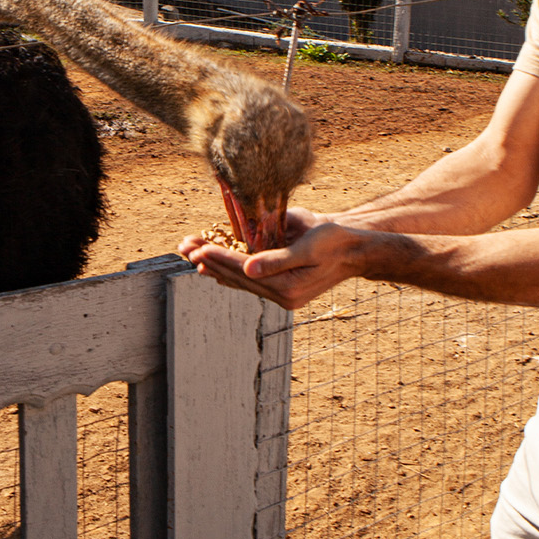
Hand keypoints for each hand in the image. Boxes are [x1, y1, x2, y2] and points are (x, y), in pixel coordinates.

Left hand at [181, 219, 358, 310]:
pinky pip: (249, 281)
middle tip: (184, 248)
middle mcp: (281, 296)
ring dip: (214, 267)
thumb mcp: (308, 247)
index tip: (197, 249)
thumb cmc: (334, 243)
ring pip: (239, 281)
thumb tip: (248, 268)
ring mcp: (281, 294)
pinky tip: (214, 267)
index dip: (219, 258)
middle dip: (209, 261)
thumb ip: (277, 260)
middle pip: (236, 277)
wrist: (355, 252)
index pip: (244, 271)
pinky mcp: (281, 288)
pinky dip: (230, 272)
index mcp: (287, 288)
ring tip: (191, 254)